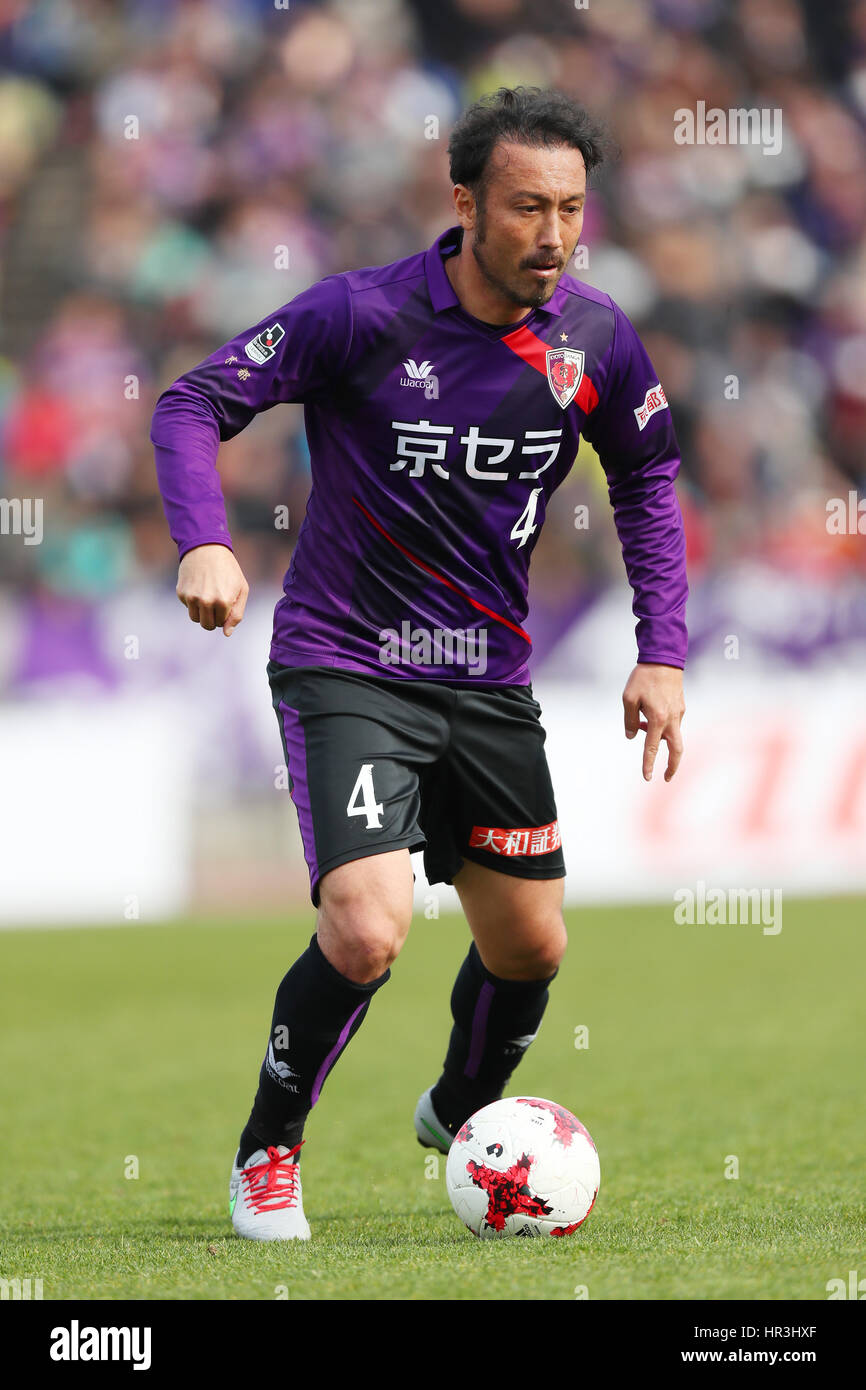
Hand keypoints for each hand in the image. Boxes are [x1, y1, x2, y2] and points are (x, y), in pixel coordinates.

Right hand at [176, 544, 248, 635]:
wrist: (207, 548)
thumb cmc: (228, 569)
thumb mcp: (242, 589)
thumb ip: (237, 614)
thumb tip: (226, 633)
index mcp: (223, 602)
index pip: (221, 623)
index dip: (224, 614)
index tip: (226, 600)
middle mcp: (206, 601)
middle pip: (207, 625)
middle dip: (212, 618)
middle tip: (216, 602)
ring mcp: (192, 597)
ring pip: (195, 618)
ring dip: (202, 612)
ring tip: (207, 595)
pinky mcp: (181, 593)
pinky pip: (187, 606)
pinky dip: (193, 600)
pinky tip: (198, 586)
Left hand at [622, 663, 684, 781]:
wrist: (664, 659)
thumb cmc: (644, 678)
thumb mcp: (629, 698)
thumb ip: (630, 720)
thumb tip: (631, 736)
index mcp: (657, 719)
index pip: (651, 748)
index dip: (648, 764)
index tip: (647, 777)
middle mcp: (671, 719)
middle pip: (676, 750)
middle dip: (673, 766)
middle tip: (667, 777)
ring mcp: (678, 713)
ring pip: (672, 735)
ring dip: (660, 739)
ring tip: (642, 725)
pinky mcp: (681, 707)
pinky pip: (672, 724)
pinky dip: (662, 727)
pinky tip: (648, 715)